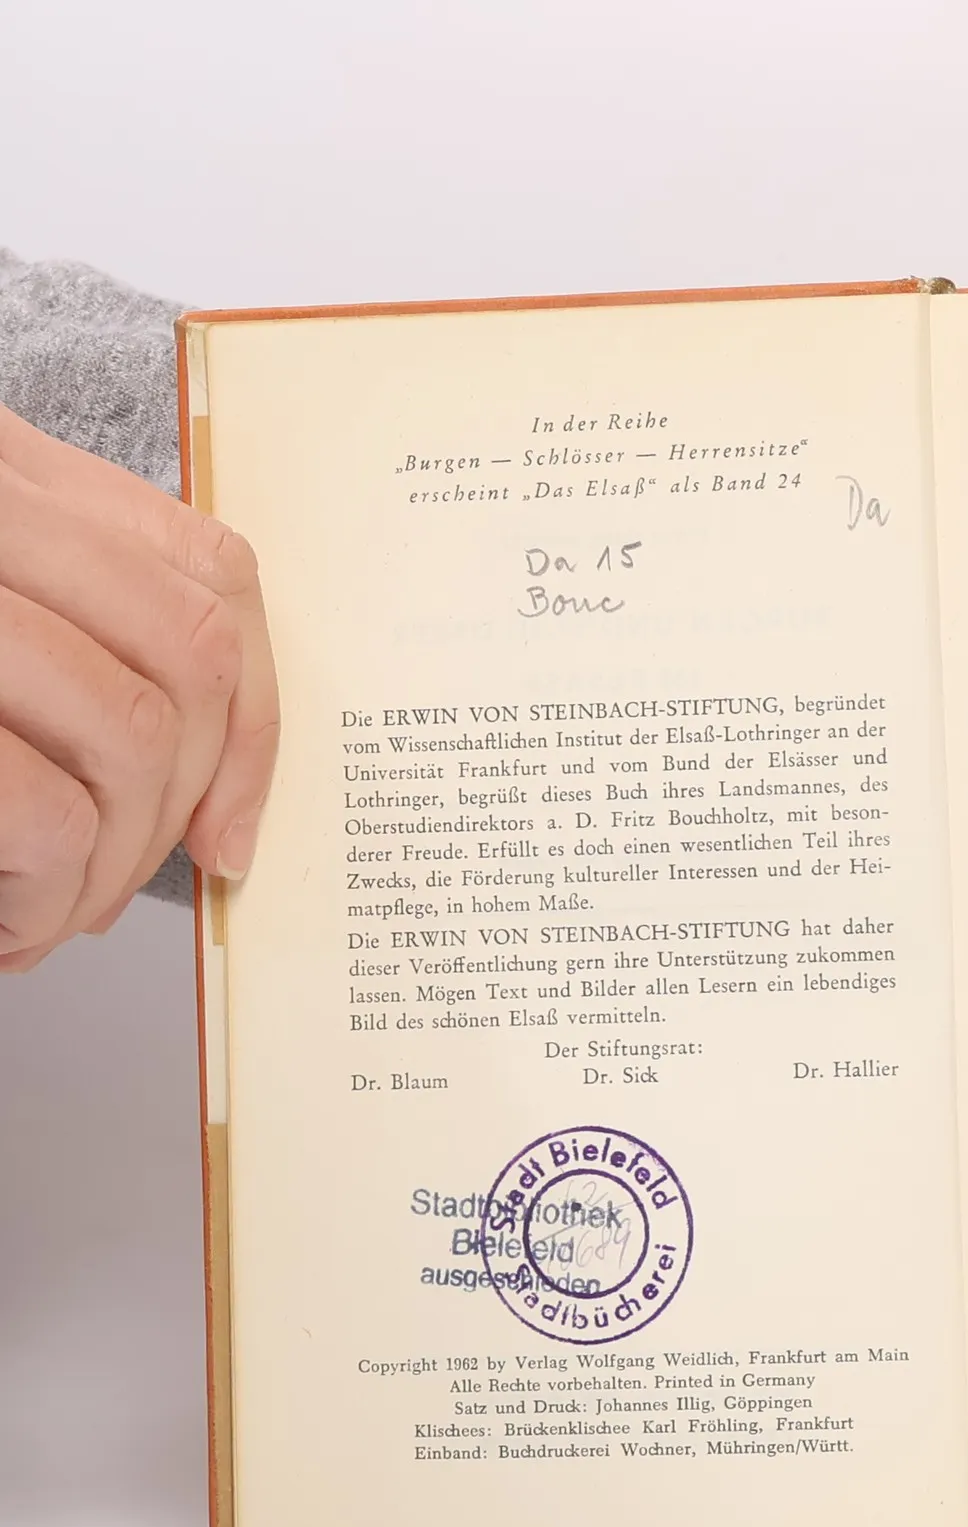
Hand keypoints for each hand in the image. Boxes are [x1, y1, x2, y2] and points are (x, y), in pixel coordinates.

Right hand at [0, 403, 277, 969]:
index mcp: (1, 467)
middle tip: (123, 885)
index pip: (209, 573)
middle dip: (188, 804)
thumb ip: (69, 632)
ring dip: (115, 865)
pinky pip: (45, 816)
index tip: (234, 826)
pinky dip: (49, 897)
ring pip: (134, 736)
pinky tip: (9, 930)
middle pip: (190, 659)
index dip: (254, 718)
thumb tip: (217, 776)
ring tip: (53, 913)